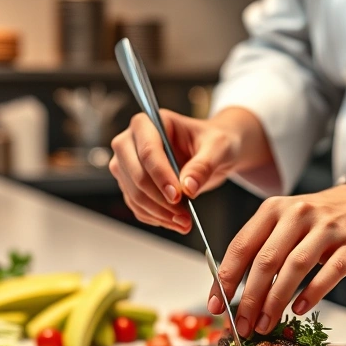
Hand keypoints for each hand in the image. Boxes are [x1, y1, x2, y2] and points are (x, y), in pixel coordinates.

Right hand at [109, 108, 270, 233]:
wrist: (213, 152)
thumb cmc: (214, 141)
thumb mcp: (218, 148)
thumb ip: (203, 165)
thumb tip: (188, 187)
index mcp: (149, 122)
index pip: (147, 151)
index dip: (161, 176)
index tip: (178, 196)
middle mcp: (131, 141)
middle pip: (135, 174)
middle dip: (159, 199)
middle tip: (184, 215)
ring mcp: (127, 164)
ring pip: (134, 193)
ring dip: (158, 213)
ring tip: (184, 222)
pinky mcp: (131, 184)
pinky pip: (136, 206)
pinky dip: (155, 217)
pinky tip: (175, 221)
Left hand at [208, 184, 345, 337]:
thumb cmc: (319, 221)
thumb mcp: (285, 224)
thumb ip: (261, 250)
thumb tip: (232, 292)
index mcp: (274, 210)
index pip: (241, 246)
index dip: (225, 279)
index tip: (215, 305)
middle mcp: (298, 214)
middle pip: (266, 260)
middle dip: (250, 298)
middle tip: (242, 325)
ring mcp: (328, 229)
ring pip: (295, 267)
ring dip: (276, 300)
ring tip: (266, 324)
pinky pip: (330, 272)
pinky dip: (312, 294)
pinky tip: (299, 309)